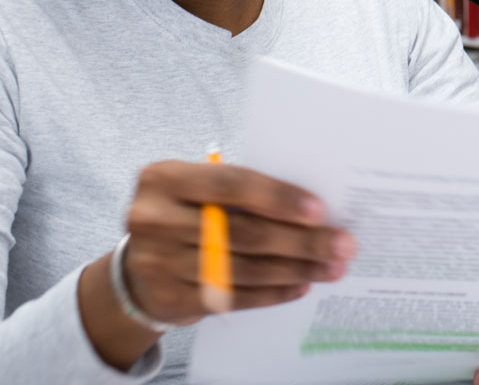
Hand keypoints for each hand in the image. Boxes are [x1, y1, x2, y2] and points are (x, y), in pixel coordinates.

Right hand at [79, 160, 354, 367]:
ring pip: (243, 268)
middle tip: (342, 244)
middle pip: (243, 232)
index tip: (321, 211)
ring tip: (331, 267)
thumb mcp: (198, 190)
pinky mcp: (168, 299)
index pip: (232, 184)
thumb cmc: (184, 214)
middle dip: (301, 240)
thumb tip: (313, 206)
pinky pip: (233, 298)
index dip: (279, 198)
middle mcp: (154, 218)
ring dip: (295, 269)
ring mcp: (157, 263)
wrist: (135, 267)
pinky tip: (300, 285)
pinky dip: (273, 293)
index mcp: (164, 178)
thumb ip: (241, 191)